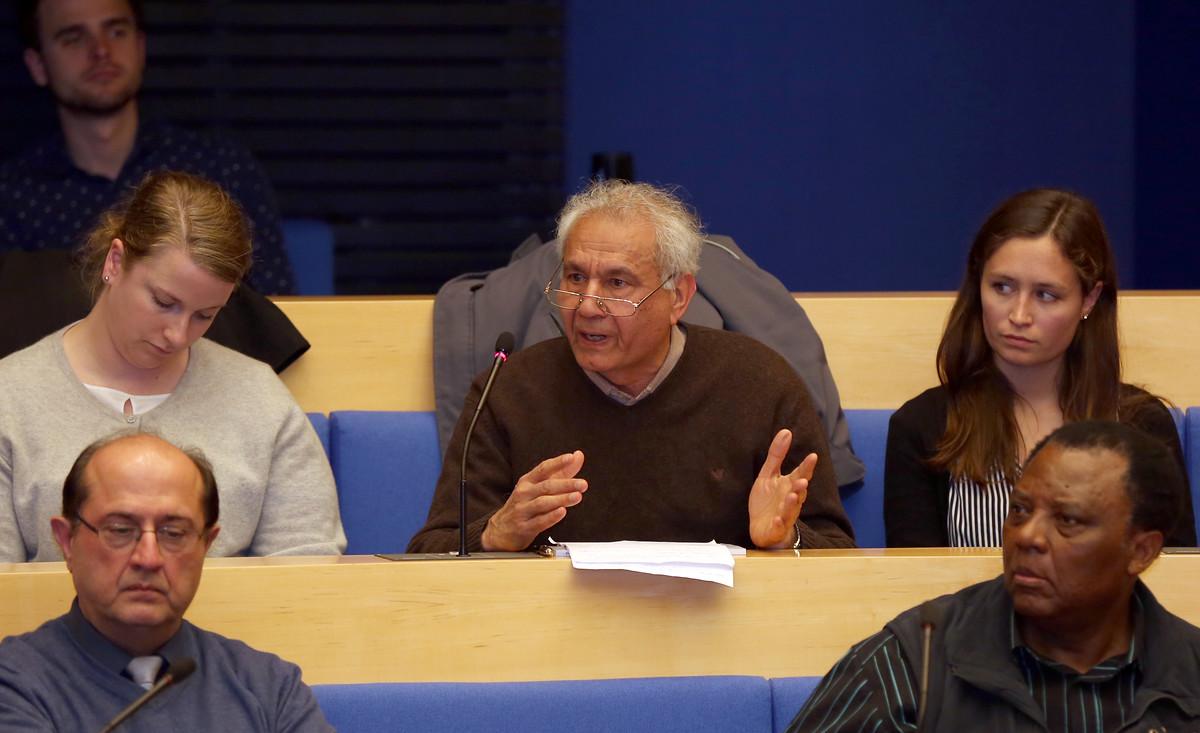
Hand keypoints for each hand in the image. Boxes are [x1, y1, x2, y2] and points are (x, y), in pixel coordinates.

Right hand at [482, 451, 586, 550]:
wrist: (501, 530)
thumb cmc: (524, 505)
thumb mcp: (538, 487)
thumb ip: (561, 472)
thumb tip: (578, 455)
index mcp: (528, 481)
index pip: (543, 469)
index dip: (557, 462)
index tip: (570, 457)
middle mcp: (524, 493)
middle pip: (546, 486)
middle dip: (566, 484)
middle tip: (583, 484)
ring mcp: (522, 510)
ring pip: (543, 503)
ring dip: (561, 499)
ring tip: (577, 496)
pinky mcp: (524, 527)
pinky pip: (539, 521)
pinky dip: (551, 517)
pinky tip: (562, 512)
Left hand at [748, 429, 814, 548]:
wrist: (763, 528)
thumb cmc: (768, 500)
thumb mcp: (768, 475)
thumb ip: (777, 455)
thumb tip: (786, 431)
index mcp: (789, 486)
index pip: (801, 474)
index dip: (806, 467)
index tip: (813, 456)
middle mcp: (790, 500)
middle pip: (798, 492)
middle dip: (801, 487)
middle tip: (802, 480)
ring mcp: (784, 515)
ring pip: (791, 509)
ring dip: (792, 503)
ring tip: (792, 496)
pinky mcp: (776, 528)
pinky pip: (779, 526)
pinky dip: (779, 523)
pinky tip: (777, 519)